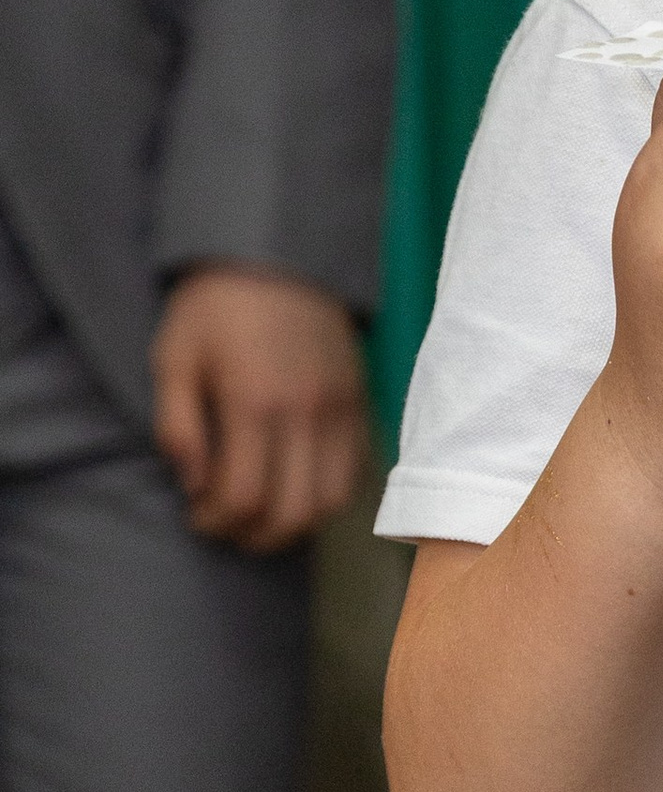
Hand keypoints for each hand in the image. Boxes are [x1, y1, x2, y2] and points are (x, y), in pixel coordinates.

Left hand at [152, 264, 369, 552]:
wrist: (278, 257)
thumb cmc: (214, 309)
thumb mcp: (173, 359)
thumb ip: (177, 428)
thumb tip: (194, 485)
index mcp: (254, 401)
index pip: (243, 496)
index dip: (215, 521)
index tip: (195, 513)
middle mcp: (305, 412)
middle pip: (292, 512)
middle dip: (252, 535)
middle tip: (225, 523)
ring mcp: (340, 409)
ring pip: (332, 502)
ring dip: (295, 524)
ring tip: (263, 514)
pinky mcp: (360, 403)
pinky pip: (356, 472)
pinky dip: (328, 497)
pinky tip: (297, 487)